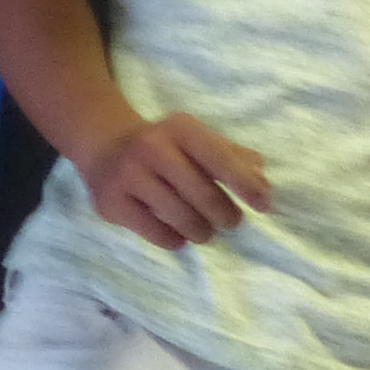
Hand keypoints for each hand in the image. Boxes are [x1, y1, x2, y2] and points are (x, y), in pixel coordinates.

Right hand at [72, 109, 269, 248]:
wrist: (105, 147)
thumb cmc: (165, 147)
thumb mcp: (197, 140)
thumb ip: (232, 157)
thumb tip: (262, 181)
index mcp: (180, 129)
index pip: (220, 159)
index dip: (246, 185)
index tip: (264, 206)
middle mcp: (153, 147)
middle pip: (202, 193)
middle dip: (225, 214)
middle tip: (231, 222)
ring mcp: (129, 175)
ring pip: (180, 216)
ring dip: (202, 231)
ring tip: (206, 232)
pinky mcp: (112, 202)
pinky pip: (154, 232)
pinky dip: (174, 240)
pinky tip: (179, 237)